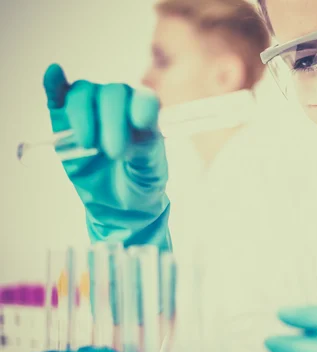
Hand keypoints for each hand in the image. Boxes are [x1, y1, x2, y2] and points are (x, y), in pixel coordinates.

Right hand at [43, 64, 170, 249]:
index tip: (141, 125)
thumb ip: (147, 147)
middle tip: (115, 153)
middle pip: (112, 93)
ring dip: (84, 115)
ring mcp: (91, 108)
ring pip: (84, 93)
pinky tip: (53, 74)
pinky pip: (58, 94)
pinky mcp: (64, 118)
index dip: (142, 107)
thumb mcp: (150, 170)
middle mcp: (119, 104)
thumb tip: (142, 123)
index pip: (144, 99)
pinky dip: (54, 84)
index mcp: (144, 114)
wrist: (118, 201)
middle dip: (113, 121)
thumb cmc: (140, 180)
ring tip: (89, 145)